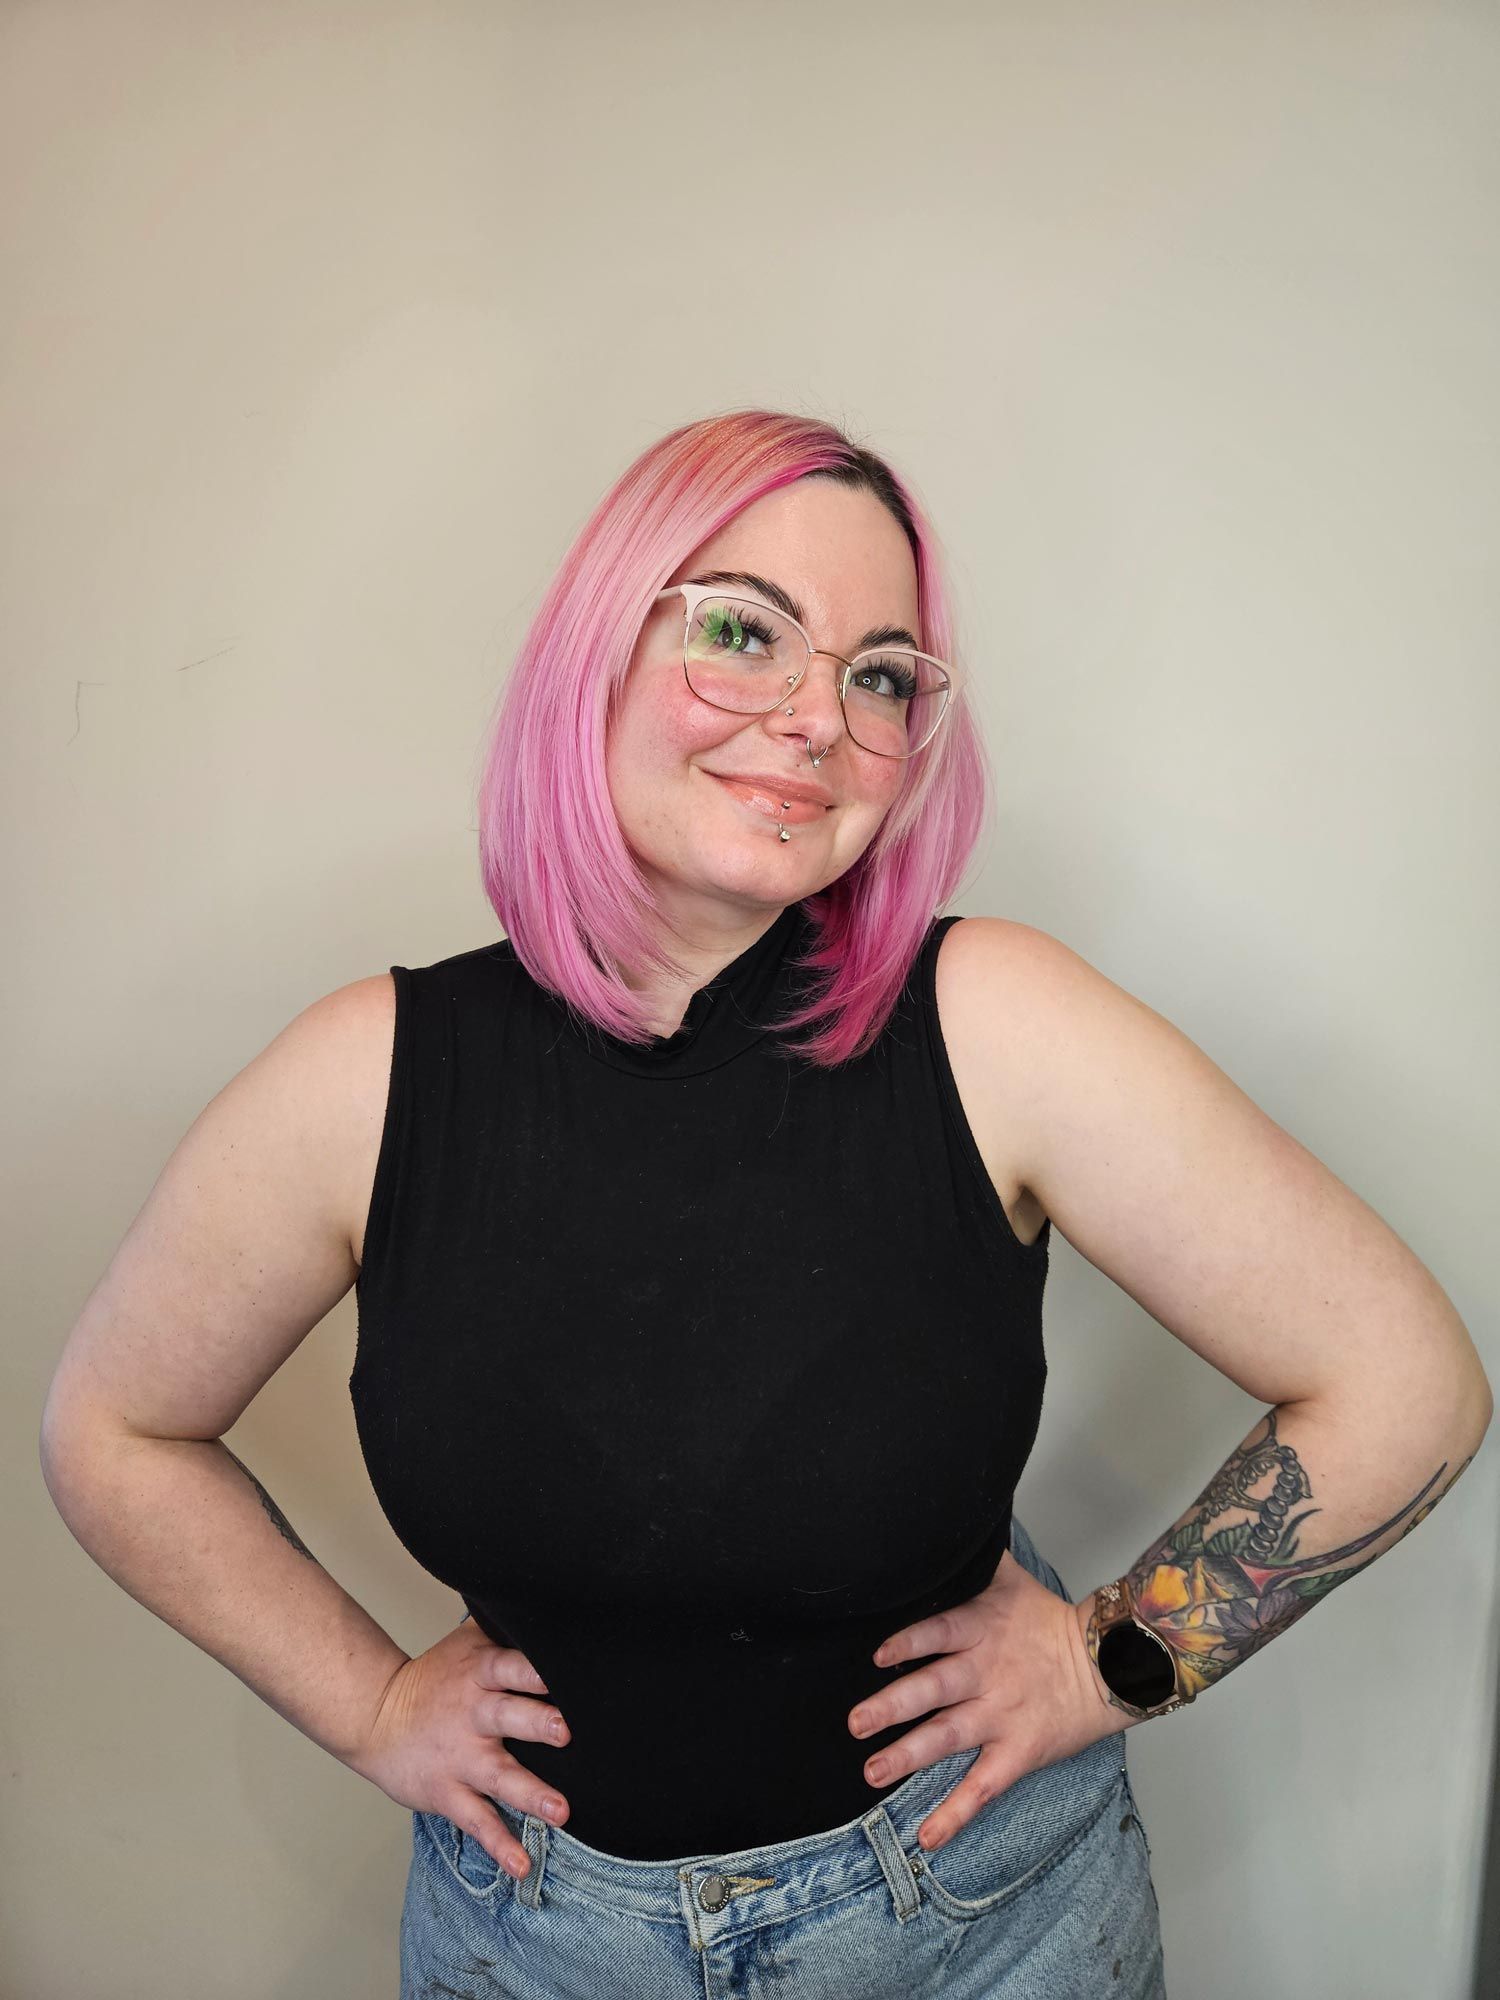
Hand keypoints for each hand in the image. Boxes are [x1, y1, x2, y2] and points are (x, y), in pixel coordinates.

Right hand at [351, 1618, 571, 1879]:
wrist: (375, 1716)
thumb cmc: (435, 1678)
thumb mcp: (467, 1644)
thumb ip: (505, 1628)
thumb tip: (548, 1599)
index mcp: (480, 1673)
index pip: (511, 1665)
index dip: (536, 1670)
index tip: (566, 1673)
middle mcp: (473, 1713)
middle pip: (508, 1714)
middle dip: (537, 1722)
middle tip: (566, 1731)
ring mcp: (460, 1757)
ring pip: (499, 1775)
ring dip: (531, 1793)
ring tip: (561, 1810)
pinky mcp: (449, 1792)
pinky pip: (478, 1821)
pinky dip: (499, 1845)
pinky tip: (522, 1866)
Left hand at [846, 1551, 1127, 1852]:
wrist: (1107, 1664)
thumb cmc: (1050, 1622)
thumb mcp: (1009, 1579)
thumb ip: (972, 1557)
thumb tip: (944, 1521)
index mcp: (980, 1629)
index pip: (939, 1633)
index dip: (909, 1644)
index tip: (878, 1657)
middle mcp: (986, 1674)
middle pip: (935, 1689)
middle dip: (893, 1707)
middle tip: (855, 1722)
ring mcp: (1001, 1716)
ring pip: (949, 1737)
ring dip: (908, 1756)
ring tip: (872, 1772)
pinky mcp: (1017, 1752)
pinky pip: (982, 1786)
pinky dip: (955, 1813)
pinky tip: (927, 1836)